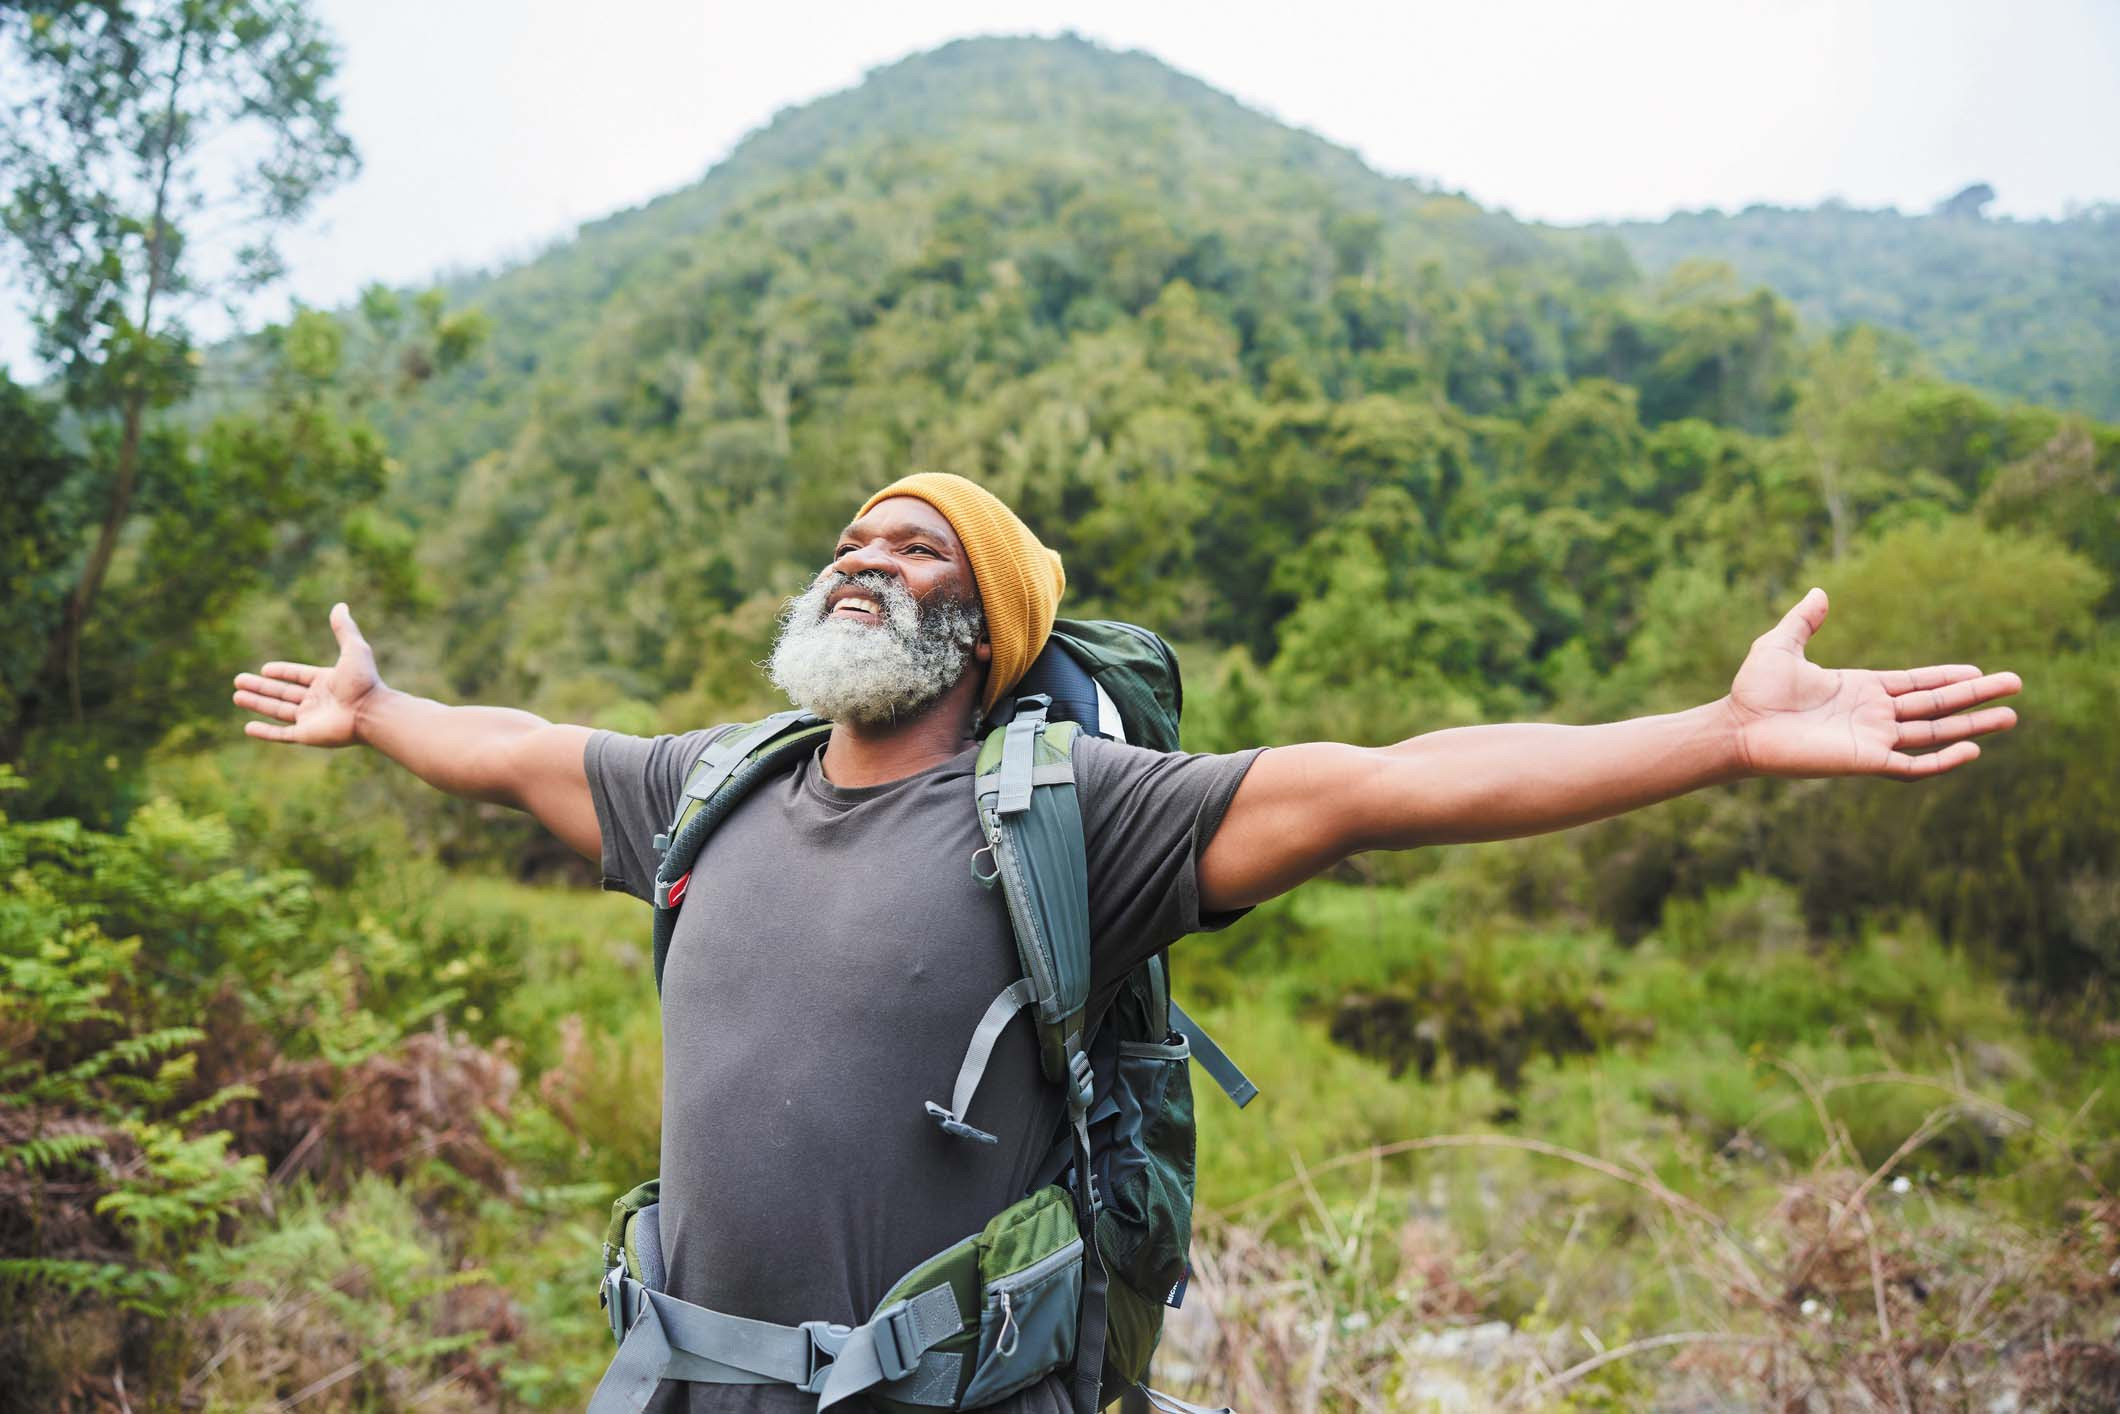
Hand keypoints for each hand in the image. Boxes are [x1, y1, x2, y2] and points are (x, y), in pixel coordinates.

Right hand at [233, 603, 384, 747]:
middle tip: (238, 681)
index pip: (298, 676)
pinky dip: (265, 732)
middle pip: (283, 693)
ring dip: (257, 703)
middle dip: (260, 688)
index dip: (282, 672)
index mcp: (326, 682)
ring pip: (278, 711)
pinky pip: (281, 734)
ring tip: (236, 696)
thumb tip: (340, 605)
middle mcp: (318, 701)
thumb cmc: (364, 682)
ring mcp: (311, 719)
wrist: (372, 712)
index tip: (264, 669)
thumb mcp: (354, 649)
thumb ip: (344, 629)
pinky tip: (248, 727)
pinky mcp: (307, 735)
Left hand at [1725, 588, 2020, 779]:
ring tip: (2011, 716)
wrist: (1737, 727)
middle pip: (1936, 706)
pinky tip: (1971, 749)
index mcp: (1860, 688)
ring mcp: (1872, 738)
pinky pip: (1912, 765)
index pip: (1916, 683)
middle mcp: (1872, 714)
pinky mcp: (1865, 761)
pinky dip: (1942, 760)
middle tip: (2017, 686)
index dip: (1947, 677)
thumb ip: (1804, 620)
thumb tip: (1819, 592)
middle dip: (1976, 697)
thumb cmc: (1753, 690)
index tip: (1979, 671)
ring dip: (1972, 726)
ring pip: (1934, 733)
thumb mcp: (1781, 644)